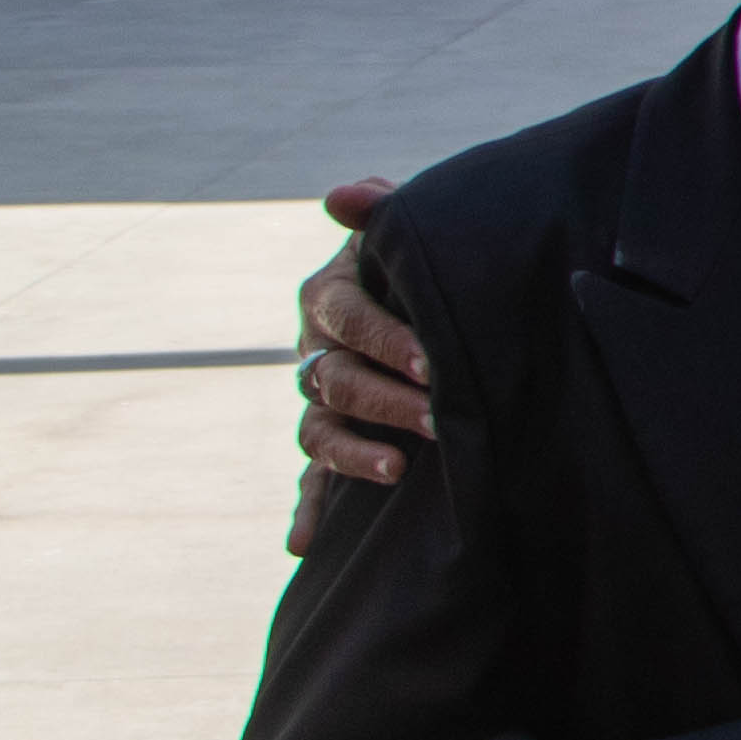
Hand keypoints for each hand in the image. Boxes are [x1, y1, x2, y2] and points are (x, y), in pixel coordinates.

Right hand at [285, 176, 424, 554]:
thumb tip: (343, 195)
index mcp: (330, 296)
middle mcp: (317, 348)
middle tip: (439, 416)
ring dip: (353, 453)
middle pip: (336, 380)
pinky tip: (302, 544)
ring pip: (319, 430)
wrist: (438, 288)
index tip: (431, 360)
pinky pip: (313, 478)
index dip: (385, 340)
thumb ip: (382, 211)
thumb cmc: (424, 258)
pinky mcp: (335, 437)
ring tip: (397, 470)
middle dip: (385, 400)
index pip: (347, 318)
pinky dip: (308, 510)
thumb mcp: (408, 232)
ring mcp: (323, 398)